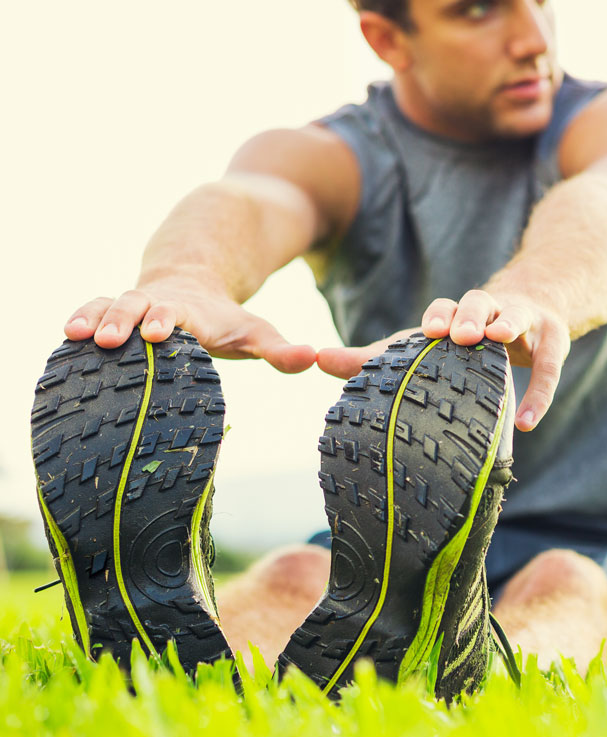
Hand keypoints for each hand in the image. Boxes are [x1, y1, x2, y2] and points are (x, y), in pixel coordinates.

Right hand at [64, 275, 315, 373]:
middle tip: (116, 339)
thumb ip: (282, 350)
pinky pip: (92, 308)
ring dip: (98, 318)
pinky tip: (68, 333)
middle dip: (127, 321)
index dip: (168, 323)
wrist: (192, 285)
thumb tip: (314, 359)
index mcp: (191, 313)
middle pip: (139, 308)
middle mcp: (157, 305)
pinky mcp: (113, 310)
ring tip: (81, 335)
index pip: (179, 317)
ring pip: (111, 305)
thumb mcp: (256, 334)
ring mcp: (133, 305)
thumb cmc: (224, 322)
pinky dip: (81, 317)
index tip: (161, 334)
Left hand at [315, 289, 567, 431]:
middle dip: (468, 314)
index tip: (427, 333)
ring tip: (496, 337)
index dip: (437, 317)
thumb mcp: (427, 347)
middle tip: (460, 334)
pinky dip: (539, 395)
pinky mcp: (554, 342)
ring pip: (515, 315)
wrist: (536, 306)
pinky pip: (549, 368)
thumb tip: (316, 361)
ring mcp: (525, 321)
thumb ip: (374, 358)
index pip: (444, 309)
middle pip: (479, 301)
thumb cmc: (466, 339)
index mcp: (457, 314)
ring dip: (505, 323)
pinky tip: (527, 423)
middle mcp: (490, 310)